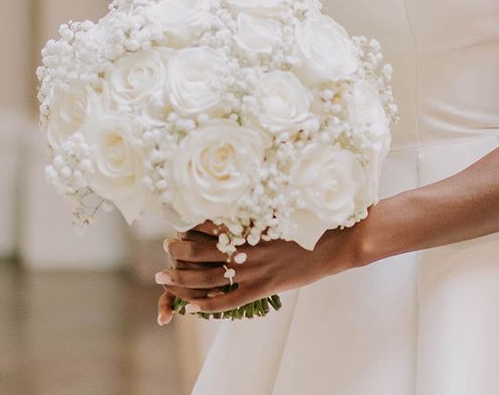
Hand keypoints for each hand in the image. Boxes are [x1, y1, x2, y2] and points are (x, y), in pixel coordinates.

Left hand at [155, 219, 360, 323]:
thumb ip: (261, 204)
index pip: (209, 224)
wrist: (334, 242)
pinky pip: (228, 302)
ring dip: (181, 279)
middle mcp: (246, 247)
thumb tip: (246, 192)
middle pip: (200, 251)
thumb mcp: (285, 204)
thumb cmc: (313, 219)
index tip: (178, 221)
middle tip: (165, 247)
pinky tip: (192, 307)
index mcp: (250, 224)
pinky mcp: (262, 288)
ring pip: (206, 278)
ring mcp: (252, 270)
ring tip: (164, 278)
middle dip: (178, 249)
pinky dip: (207, 305)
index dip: (190, 224)